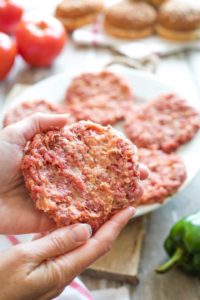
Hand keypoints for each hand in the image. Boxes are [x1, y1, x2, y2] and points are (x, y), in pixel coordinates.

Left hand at [0, 113, 147, 233]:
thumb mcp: (15, 133)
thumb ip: (40, 122)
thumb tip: (68, 117)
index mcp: (54, 158)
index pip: (90, 154)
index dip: (110, 153)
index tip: (132, 153)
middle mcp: (61, 177)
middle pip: (98, 176)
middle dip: (123, 176)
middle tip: (145, 175)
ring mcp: (60, 198)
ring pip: (94, 198)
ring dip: (118, 196)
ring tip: (141, 192)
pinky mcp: (54, 218)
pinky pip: (80, 217)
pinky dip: (100, 216)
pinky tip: (121, 211)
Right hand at [0, 207, 134, 299]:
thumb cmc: (0, 284)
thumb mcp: (25, 259)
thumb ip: (56, 244)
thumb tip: (85, 229)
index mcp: (63, 270)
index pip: (99, 244)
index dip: (116, 226)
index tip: (130, 209)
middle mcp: (65, 271)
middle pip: (94, 245)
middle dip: (109, 225)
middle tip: (118, 204)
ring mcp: (55, 271)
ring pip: (79, 245)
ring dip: (91, 226)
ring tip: (97, 207)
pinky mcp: (45, 269)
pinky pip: (63, 247)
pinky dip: (70, 231)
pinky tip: (66, 220)